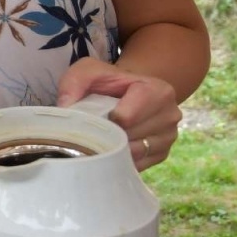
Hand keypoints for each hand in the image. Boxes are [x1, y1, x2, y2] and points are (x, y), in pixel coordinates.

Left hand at [57, 57, 181, 170]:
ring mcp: (168, 136)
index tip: (98, 116)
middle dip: (108, 135)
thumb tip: (65, 110)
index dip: (106, 120)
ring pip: (135, 153)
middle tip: (95, 128)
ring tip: (103, 137)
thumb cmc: (108, 83)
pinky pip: (138, 165)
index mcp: (158, 91)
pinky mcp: (162, 154)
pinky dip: (120, 160)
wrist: (126, 93)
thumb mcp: (89, 72)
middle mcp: (170, 114)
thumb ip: (74, 83)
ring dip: (114, 149)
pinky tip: (112, 148)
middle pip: (130, 137)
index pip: (127, 117)